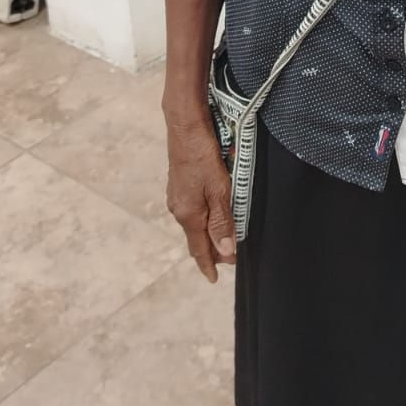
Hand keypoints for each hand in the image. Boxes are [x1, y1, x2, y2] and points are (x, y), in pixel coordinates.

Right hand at [164, 113, 236, 281]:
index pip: (198, 248)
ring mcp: (177, 196)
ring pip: (195, 223)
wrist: (185, 126)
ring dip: (208, 233)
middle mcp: (178, 208)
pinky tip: (213, 214)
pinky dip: (204, 218)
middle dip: (211, 250)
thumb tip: (226, 251)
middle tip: (228, 260)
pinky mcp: (179, 183)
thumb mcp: (219, 189)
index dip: (208, 264)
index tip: (213, 279)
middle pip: (196, 237)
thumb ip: (222, 221)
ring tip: (223, 240)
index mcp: (188, 214)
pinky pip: (193, 209)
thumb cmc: (203, 156)